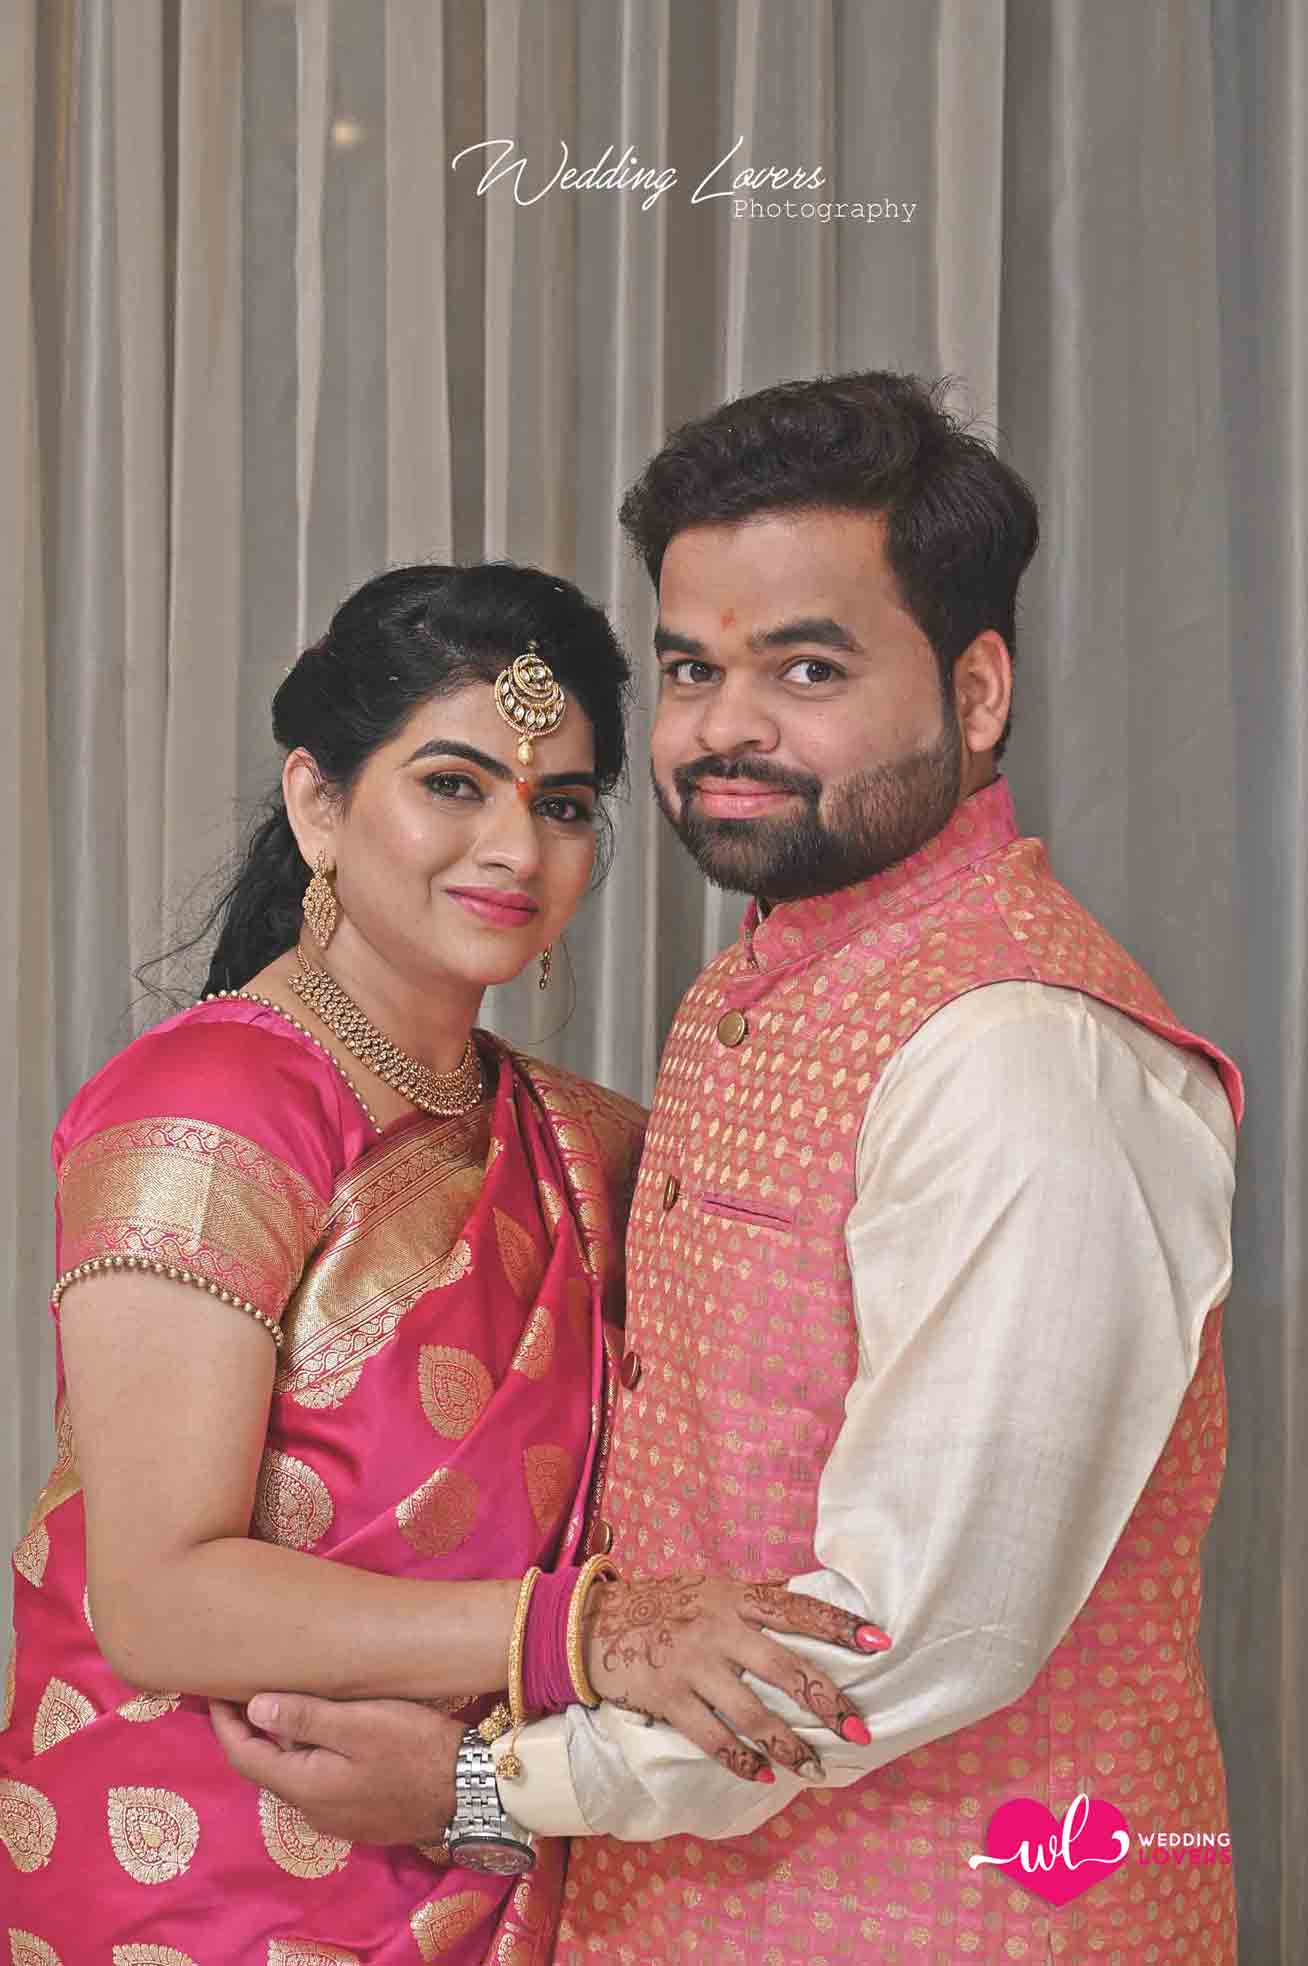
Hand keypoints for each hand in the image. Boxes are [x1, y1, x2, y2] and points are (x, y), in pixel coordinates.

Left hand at [209, 1694, 462, 1845]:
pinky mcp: (359, 1816)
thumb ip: (305, 1717)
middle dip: (252, 1731)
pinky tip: (328, 1731)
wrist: (468, 1792)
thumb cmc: (415, 1749)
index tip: (216, 1690)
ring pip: (295, 1775)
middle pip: (267, 1768)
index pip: (245, 1756)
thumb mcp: (360, 1723)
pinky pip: (319, 1783)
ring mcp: (337, 1818)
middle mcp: (312, 1810)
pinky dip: (310, 1756)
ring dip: (284, 1743)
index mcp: (305, 1787)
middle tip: (248, 1688)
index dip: (225, 1724)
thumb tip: (252, 1709)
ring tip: (287, 1701)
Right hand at [582, 1576, 890, 1781]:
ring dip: (789, 1747)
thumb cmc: (666, 1604)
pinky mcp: (668, 1698)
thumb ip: (757, 1599)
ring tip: (816, 1769)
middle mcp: (718, 1629)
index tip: (880, 1642)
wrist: (594, 1624)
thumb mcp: (713, 1589)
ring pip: (753, 1714)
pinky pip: (713, 1738)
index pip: (798, 1609)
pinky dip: (740, 1761)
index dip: (840, 1625)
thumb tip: (812, 1600)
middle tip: (859, 1730)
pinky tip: (762, 1776)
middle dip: (826, 1702)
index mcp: (735, 1597)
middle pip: (784, 1668)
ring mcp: (693, 1666)